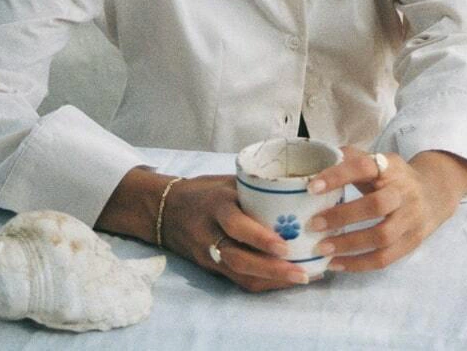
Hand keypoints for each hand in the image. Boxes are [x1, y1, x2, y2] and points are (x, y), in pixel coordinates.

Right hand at [161, 174, 320, 291]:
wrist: (164, 210)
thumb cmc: (203, 191)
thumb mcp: (226, 182)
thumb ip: (253, 190)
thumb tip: (293, 190)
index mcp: (216, 205)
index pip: (235, 225)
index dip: (260, 238)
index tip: (285, 246)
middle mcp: (210, 233)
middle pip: (238, 259)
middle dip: (272, 270)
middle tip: (301, 274)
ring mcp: (208, 254)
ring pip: (239, 275)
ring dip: (271, 281)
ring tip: (301, 279)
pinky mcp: (210, 267)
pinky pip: (237, 280)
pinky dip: (263, 282)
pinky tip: (284, 281)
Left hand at [305, 146, 466, 272]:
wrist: (434, 192)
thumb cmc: (391, 177)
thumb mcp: (375, 161)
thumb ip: (348, 160)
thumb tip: (313, 165)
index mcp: (389, 166)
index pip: (364, 167)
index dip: (338, 175)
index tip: (312, 187)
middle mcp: (404, 191)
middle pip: (376, 205)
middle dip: (343, 216)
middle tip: (313, 224)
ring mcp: (411, 218)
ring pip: (382, 236)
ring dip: (349, 245)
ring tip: (321, 249)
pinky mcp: (413, 242)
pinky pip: (386, 258)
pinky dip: (359, 264)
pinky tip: (336, 263)